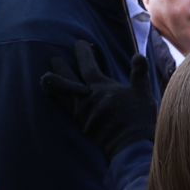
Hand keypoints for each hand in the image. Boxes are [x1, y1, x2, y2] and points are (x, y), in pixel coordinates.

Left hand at [40, 40, 157, 159]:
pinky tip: (58, 99)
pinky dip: (58, 100)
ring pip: (60, 94)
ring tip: (47, 77)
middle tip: (55, 58)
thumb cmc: (138, 118)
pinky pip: (64, 109)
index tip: (80, 43)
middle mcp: (85, 98)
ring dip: (54, 83)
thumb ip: (139, 73)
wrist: (130, 145)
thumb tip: (138, 55)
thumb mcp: (142, 93)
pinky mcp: (80, 125)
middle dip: (60, 66)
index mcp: (100, 87)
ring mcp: (80, 112)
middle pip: (66, 77)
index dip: (82, 52)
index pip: (86, 64)